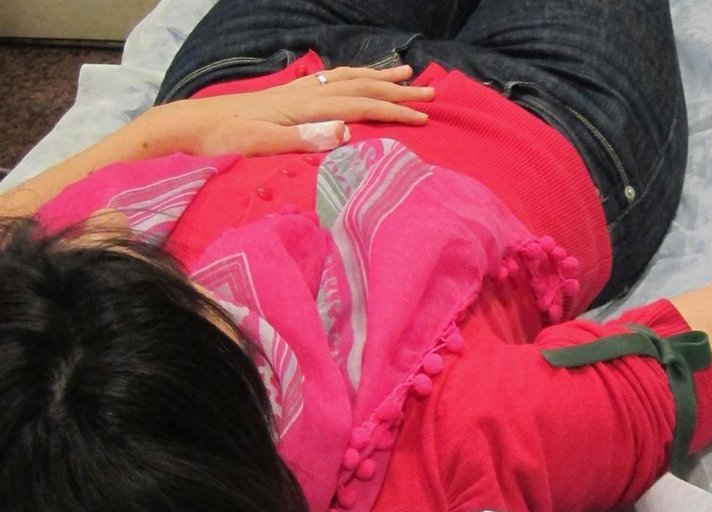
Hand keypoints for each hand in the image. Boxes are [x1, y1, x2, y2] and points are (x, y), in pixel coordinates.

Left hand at [138, 64, 435, 157]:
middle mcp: (303, 93)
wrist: (188, 126)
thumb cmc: (222, 141)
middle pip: (360, 87)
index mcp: (304, 107)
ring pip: (347, 78)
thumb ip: (302, 138)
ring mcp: (295, 92)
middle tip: (430, 93)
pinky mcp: (286, 96)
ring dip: (378, 77)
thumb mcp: (260, 145)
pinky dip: (352, 77)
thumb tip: (342, 131)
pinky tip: (356, 79)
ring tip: (404, 74)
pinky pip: (330, 80)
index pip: (360, 105)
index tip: (423, 118)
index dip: (394, 111)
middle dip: (396, 91)